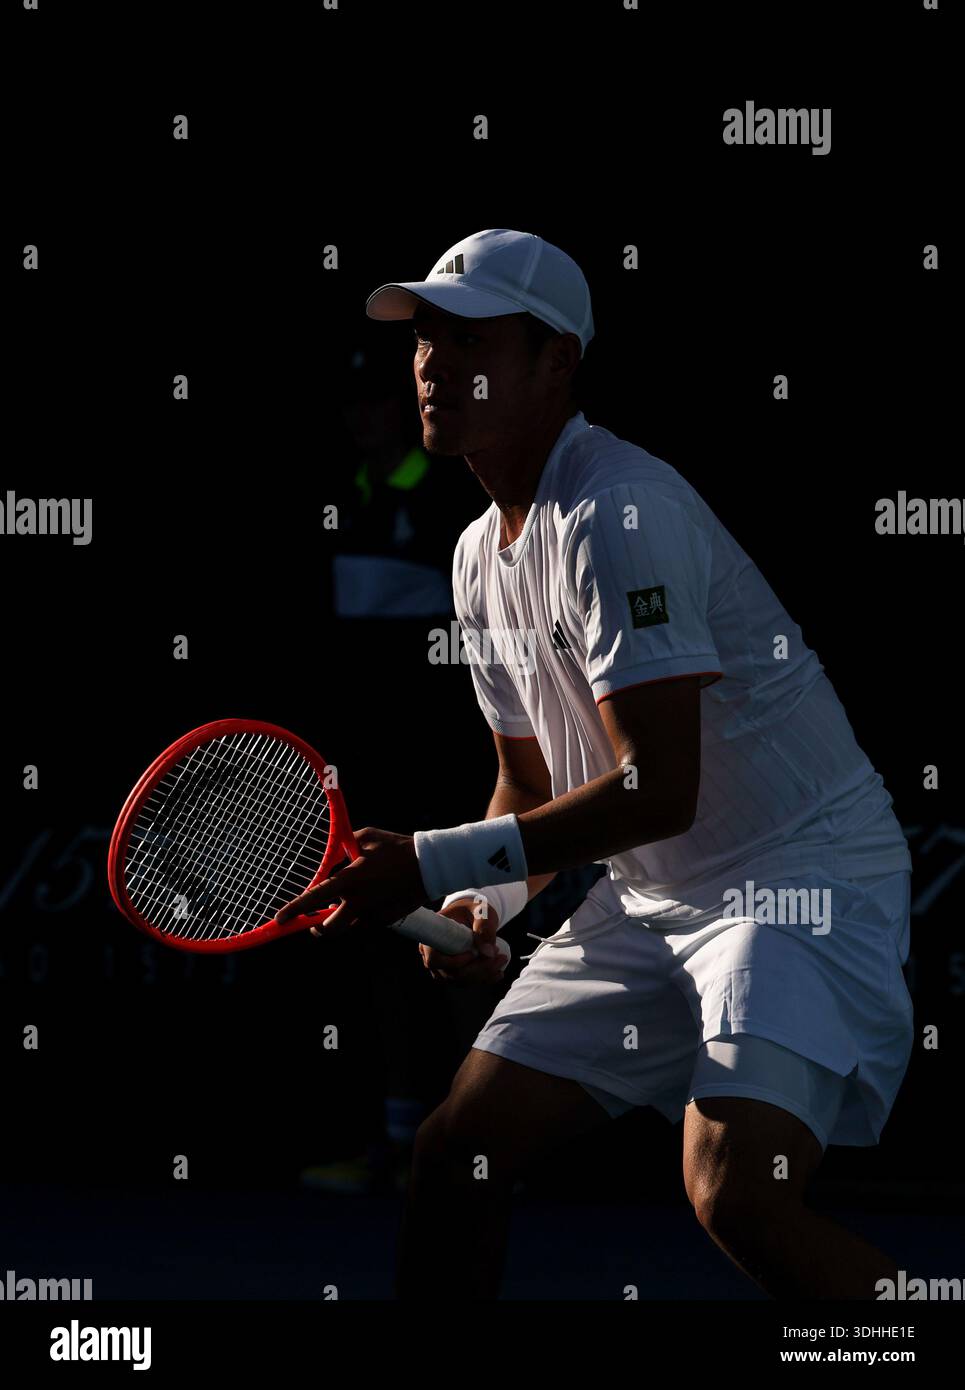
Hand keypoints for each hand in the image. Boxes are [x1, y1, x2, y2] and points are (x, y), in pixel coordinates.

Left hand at [275, 827, 427, 935]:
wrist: (430, 866)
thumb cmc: (396, 847)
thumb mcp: (366, 837)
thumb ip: (344, 846)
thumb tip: (332, 855)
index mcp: (351, 879)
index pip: (315, 898)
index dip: (294, 909)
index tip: (278, 920)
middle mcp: (359, 901)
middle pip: (327, 927)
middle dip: (316, 927)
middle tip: (313, 921)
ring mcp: (373, 914)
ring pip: (347, 925)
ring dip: (342, 917)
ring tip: (350, 901)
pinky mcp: (386, 920)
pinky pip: (366, 921)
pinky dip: (364, 913)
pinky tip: (376, 896)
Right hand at [420, 898, 506, 985]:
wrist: (473, 916)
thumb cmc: (473, 911)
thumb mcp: (481, 912)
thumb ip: (485, 927)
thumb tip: (487, 952)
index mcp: (433, 936)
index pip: (434, 959)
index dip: (454, 963)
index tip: (474, 954)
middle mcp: (433, 955)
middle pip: (451, 973)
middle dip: (478, 969)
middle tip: (499, 956)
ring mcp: (442, 967)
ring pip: (460, 980)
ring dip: (483, 975)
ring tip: (501, 961)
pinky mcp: (453, 974)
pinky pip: (466, 982)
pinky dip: (483, 980)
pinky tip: (498, 973)